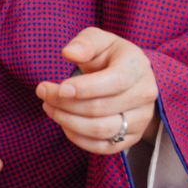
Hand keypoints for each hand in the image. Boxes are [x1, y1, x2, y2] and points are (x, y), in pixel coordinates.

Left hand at [35, 27, 158, 154]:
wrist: (130, 77)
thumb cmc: (109, 56)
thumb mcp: (98, 40)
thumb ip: (84, 43)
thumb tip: (69, 53)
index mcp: (137, 66)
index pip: (114, 81)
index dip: (85, 87)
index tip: (59, 87)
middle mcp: (145, 94)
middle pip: (101, 108)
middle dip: (65, 103)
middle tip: (42, 92)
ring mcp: (141, 119)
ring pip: (100, 130)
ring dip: (67, 121)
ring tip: (49, 106)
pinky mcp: (132, 138)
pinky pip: (102, 147)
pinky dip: (77, 138)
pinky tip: (63, 122)